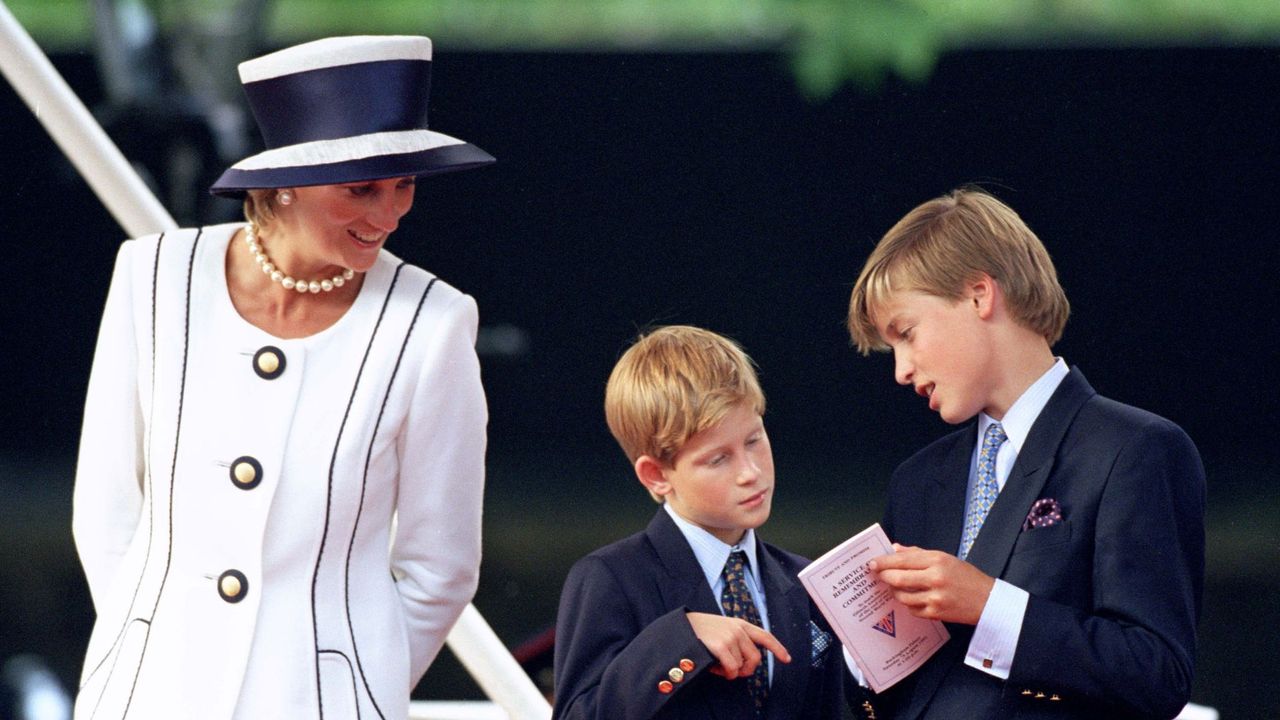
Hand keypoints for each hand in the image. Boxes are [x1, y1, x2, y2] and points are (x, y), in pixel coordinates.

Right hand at [686, 612, 790, 678]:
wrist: (682, 626)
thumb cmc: (701, 632)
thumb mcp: (723, 629)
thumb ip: (738, 640)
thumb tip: (747, 663)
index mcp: (740, 624)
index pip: (765, 636)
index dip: (777, 648)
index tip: (787, 659)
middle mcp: (738, 630)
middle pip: (756, 658)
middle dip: (747, 669)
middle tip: (734, 671)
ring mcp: (731, 637)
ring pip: (742, 666)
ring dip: (731, 671)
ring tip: (718, 665)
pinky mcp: (721, 646)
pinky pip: (732, 669)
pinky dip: (725, 674)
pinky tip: (716, 669)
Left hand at [868, 544, 995, 624]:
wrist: (988, 600)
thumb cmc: (966, 576)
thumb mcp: (945, 558)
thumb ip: (918, 553)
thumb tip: (895, 549)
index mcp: (937, 560)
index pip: (902, 560)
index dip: (884, 562)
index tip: (872, 563)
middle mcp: (935, 578)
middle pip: (898, 578)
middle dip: (884, 576)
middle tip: (877, 575)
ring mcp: (935, 597)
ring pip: (902, 596)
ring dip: (895, 592)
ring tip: (895, 587)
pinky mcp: (936, 613)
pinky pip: (912, 609)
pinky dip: (908, 604)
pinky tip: (911, 598)